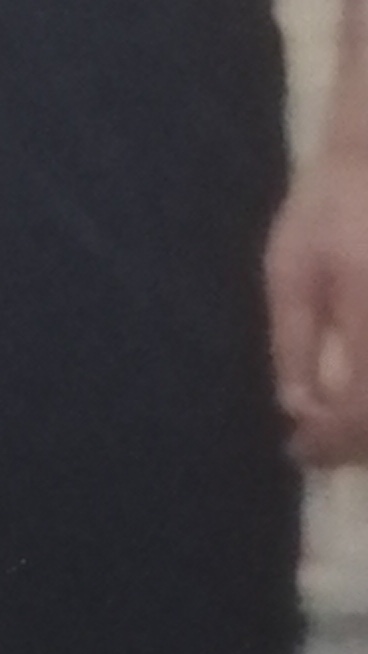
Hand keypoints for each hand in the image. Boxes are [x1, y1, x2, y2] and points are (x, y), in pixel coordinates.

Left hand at [267, 130, 367, 469]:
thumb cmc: (333, 203)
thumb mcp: (292, 266)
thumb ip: (294, 340)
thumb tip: (298, 409)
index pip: (362, 409)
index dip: (332, 441)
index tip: (299, 450)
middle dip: (357, 441)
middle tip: (316, 443)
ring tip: (338, 422)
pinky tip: (357, 393)